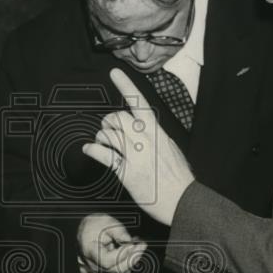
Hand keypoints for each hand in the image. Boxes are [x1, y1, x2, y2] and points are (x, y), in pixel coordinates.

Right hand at [77, 213, 146, 272]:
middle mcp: (95, 264)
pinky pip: (122, 268)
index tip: (131, 244)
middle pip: (116, 269)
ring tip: (140, 244)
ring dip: (134, 258)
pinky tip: (135, 248)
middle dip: (132, 257)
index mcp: (90, 251)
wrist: (87, 230)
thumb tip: (129, 240)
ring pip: (121, 270)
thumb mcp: (106, 222)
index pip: (107, 260)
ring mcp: (102, 268)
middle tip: (142, 244)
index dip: (121, 254)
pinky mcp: (109, 268)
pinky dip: (131, 259)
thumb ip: (118, 231)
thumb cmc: (95, 225)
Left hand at [82, 69, 194, 225]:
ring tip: (102, 142)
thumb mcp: (171, 149)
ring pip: (108, 133)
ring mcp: (135, 155)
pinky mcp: (126, 172)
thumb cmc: (179, 178)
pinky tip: (89, 150)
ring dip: (101, 136)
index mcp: (157, 132)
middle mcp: (145, 140)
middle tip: (108, 129)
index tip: (114, 72)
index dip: (125, 85)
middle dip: (109, 122)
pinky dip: (92, 150)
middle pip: (117, 117)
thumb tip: (146, 129)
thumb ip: (156, 138)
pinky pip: (103, 154)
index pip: (140, 102)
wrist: (183, 200)